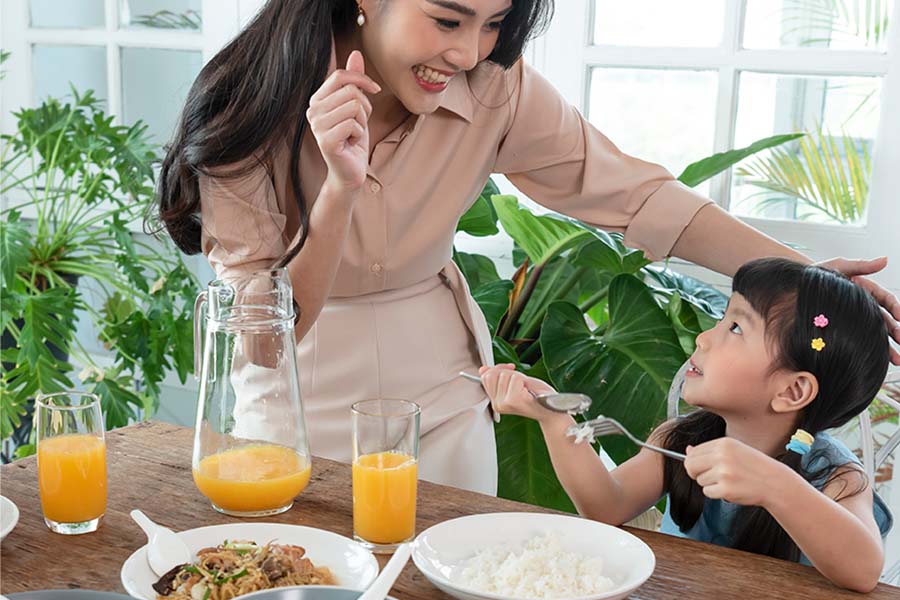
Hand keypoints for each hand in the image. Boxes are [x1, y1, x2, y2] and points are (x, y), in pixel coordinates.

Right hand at [307, 50, 379, 193]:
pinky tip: (350, 143)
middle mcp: (312, 110)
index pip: (340, 76)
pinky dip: (359, 134)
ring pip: (354, 107)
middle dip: (364, 107)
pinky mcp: (325, 140)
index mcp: (317, 99)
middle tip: (357, 124)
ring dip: (362, 122)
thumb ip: (354, 81)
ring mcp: (316, 125)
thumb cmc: (353, 138)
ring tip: (353, 133)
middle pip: (350, 91)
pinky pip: (354, 124)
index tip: (375, 89)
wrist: (350, 170)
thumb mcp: (357, 105)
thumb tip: (356, 54)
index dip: (362, 79)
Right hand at [478, 364, 559, 422]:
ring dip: (518, 377)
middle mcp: (498, 404)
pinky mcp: (514, 400)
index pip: (486, 376)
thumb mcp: (514, 384)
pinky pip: (515, 378)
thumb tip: (483, 369)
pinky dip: (523, 380)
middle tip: (521, 382)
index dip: (498, 369)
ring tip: (525, 388)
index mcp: (496, 402)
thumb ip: (498, 377)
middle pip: (493, 374)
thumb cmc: (537, 397)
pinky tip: (528, 390)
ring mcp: (505, 403)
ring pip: (504, 375)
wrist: (553, 410)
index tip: (510, 370)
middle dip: (508, 373)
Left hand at [683, 437, 787, 507]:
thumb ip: (710, 450)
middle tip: (709, 476)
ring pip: (700, 480)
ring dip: (710, 484)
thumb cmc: (754, 466)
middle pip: (690, 465)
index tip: (703, 466)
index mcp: (723, 444)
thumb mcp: (734, 451)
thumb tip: (687, 450)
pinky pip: (708, 492)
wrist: (774, 483)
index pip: (693, 452)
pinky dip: (716, 493)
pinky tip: (730, 489)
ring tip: (728, 482)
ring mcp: (724, 473)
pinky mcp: (726, 489)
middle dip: (695, 473)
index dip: (695, 462)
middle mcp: (722, 456)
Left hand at [816, 256, 899, 364]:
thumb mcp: (836, 267)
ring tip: (896, 359)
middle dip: (896, 331)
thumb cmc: (815, 277)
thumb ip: (860, 265)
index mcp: (864, 290)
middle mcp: (862, 306)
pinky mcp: (843, 331)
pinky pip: (859, 341)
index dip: (895, 308)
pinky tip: (877, 361)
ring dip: (888, 347)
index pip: (885, 299)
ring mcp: (853, 319)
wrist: (793, 290)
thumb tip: (885, 260)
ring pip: (875, 334)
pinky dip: (870, 351)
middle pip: (884, 319)